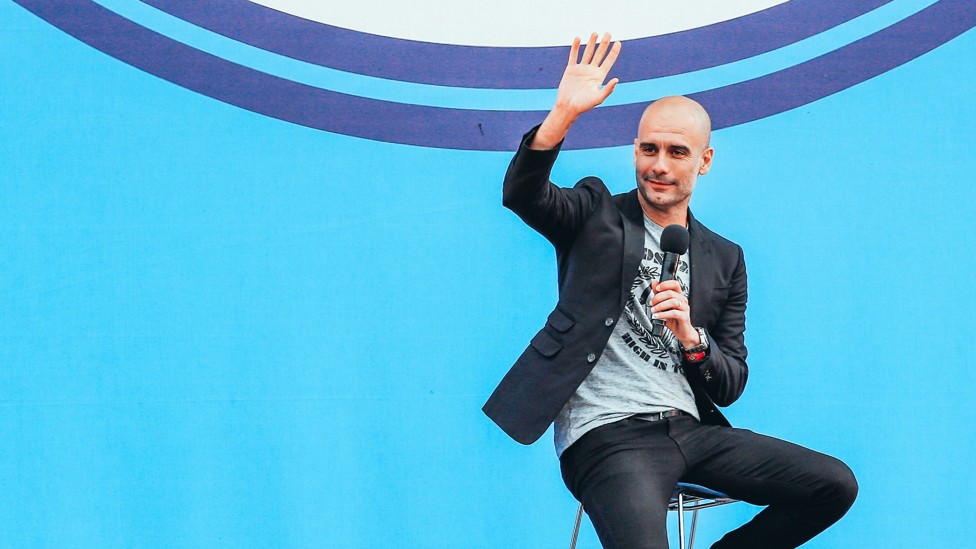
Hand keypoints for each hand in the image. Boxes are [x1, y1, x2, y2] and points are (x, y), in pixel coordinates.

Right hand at [530, 33, 621, 148]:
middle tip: (608, 33)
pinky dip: (575, 47)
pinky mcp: (571, 69)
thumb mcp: (598, 98)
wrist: (568, 107)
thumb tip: (617, 79)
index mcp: (599, 77)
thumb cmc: (584, 106)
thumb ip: (608, 89)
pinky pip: (573, 56)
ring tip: (595, 33)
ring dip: (591, 43)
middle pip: (599, 54)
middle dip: (604, 44)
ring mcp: (581, 69)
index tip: (618, 42)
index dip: (614, 52)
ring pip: (587, 52)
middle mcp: (591, 71)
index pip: (608, 61)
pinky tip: (578, 39)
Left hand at [650, 280, 698, 347]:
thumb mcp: (663, 305)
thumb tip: (654, 282)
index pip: (675, 284)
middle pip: (671, 293)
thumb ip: (659, 293)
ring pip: (673, 302)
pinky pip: (674, 313)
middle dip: (658, 297)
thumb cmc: (673, 318)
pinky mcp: (684, 317)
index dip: (665, 284)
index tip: (656, 288)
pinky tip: (657, 316)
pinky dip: (663, 314)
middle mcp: (683, 300)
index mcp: (679, 295)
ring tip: (653, 310)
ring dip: (660, 306)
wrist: (682, 332)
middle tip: (651, 303)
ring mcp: (685, 308)